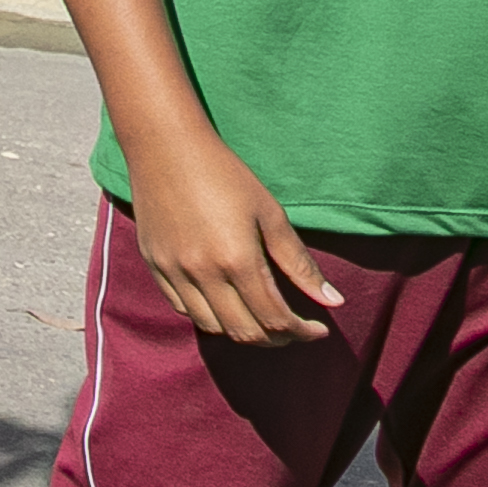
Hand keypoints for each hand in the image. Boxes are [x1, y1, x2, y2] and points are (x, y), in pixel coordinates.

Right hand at [124, 131, 343, 344]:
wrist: (165, 147)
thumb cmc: (224, 174)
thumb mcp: (270, 214)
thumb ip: (299, 263)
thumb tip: (333, 301)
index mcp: (238, 259)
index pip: (276, 319)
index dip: (303, 331)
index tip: (319, 329)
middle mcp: (203, 272)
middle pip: (245, 332)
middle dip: (277, 339)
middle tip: (294, 328)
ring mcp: (174, 271)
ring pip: (212, 327)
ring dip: (242, 331)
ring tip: (261, 318)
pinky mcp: (154, 265)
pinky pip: (183, 308)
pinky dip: (209, 315)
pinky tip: (225, 301)